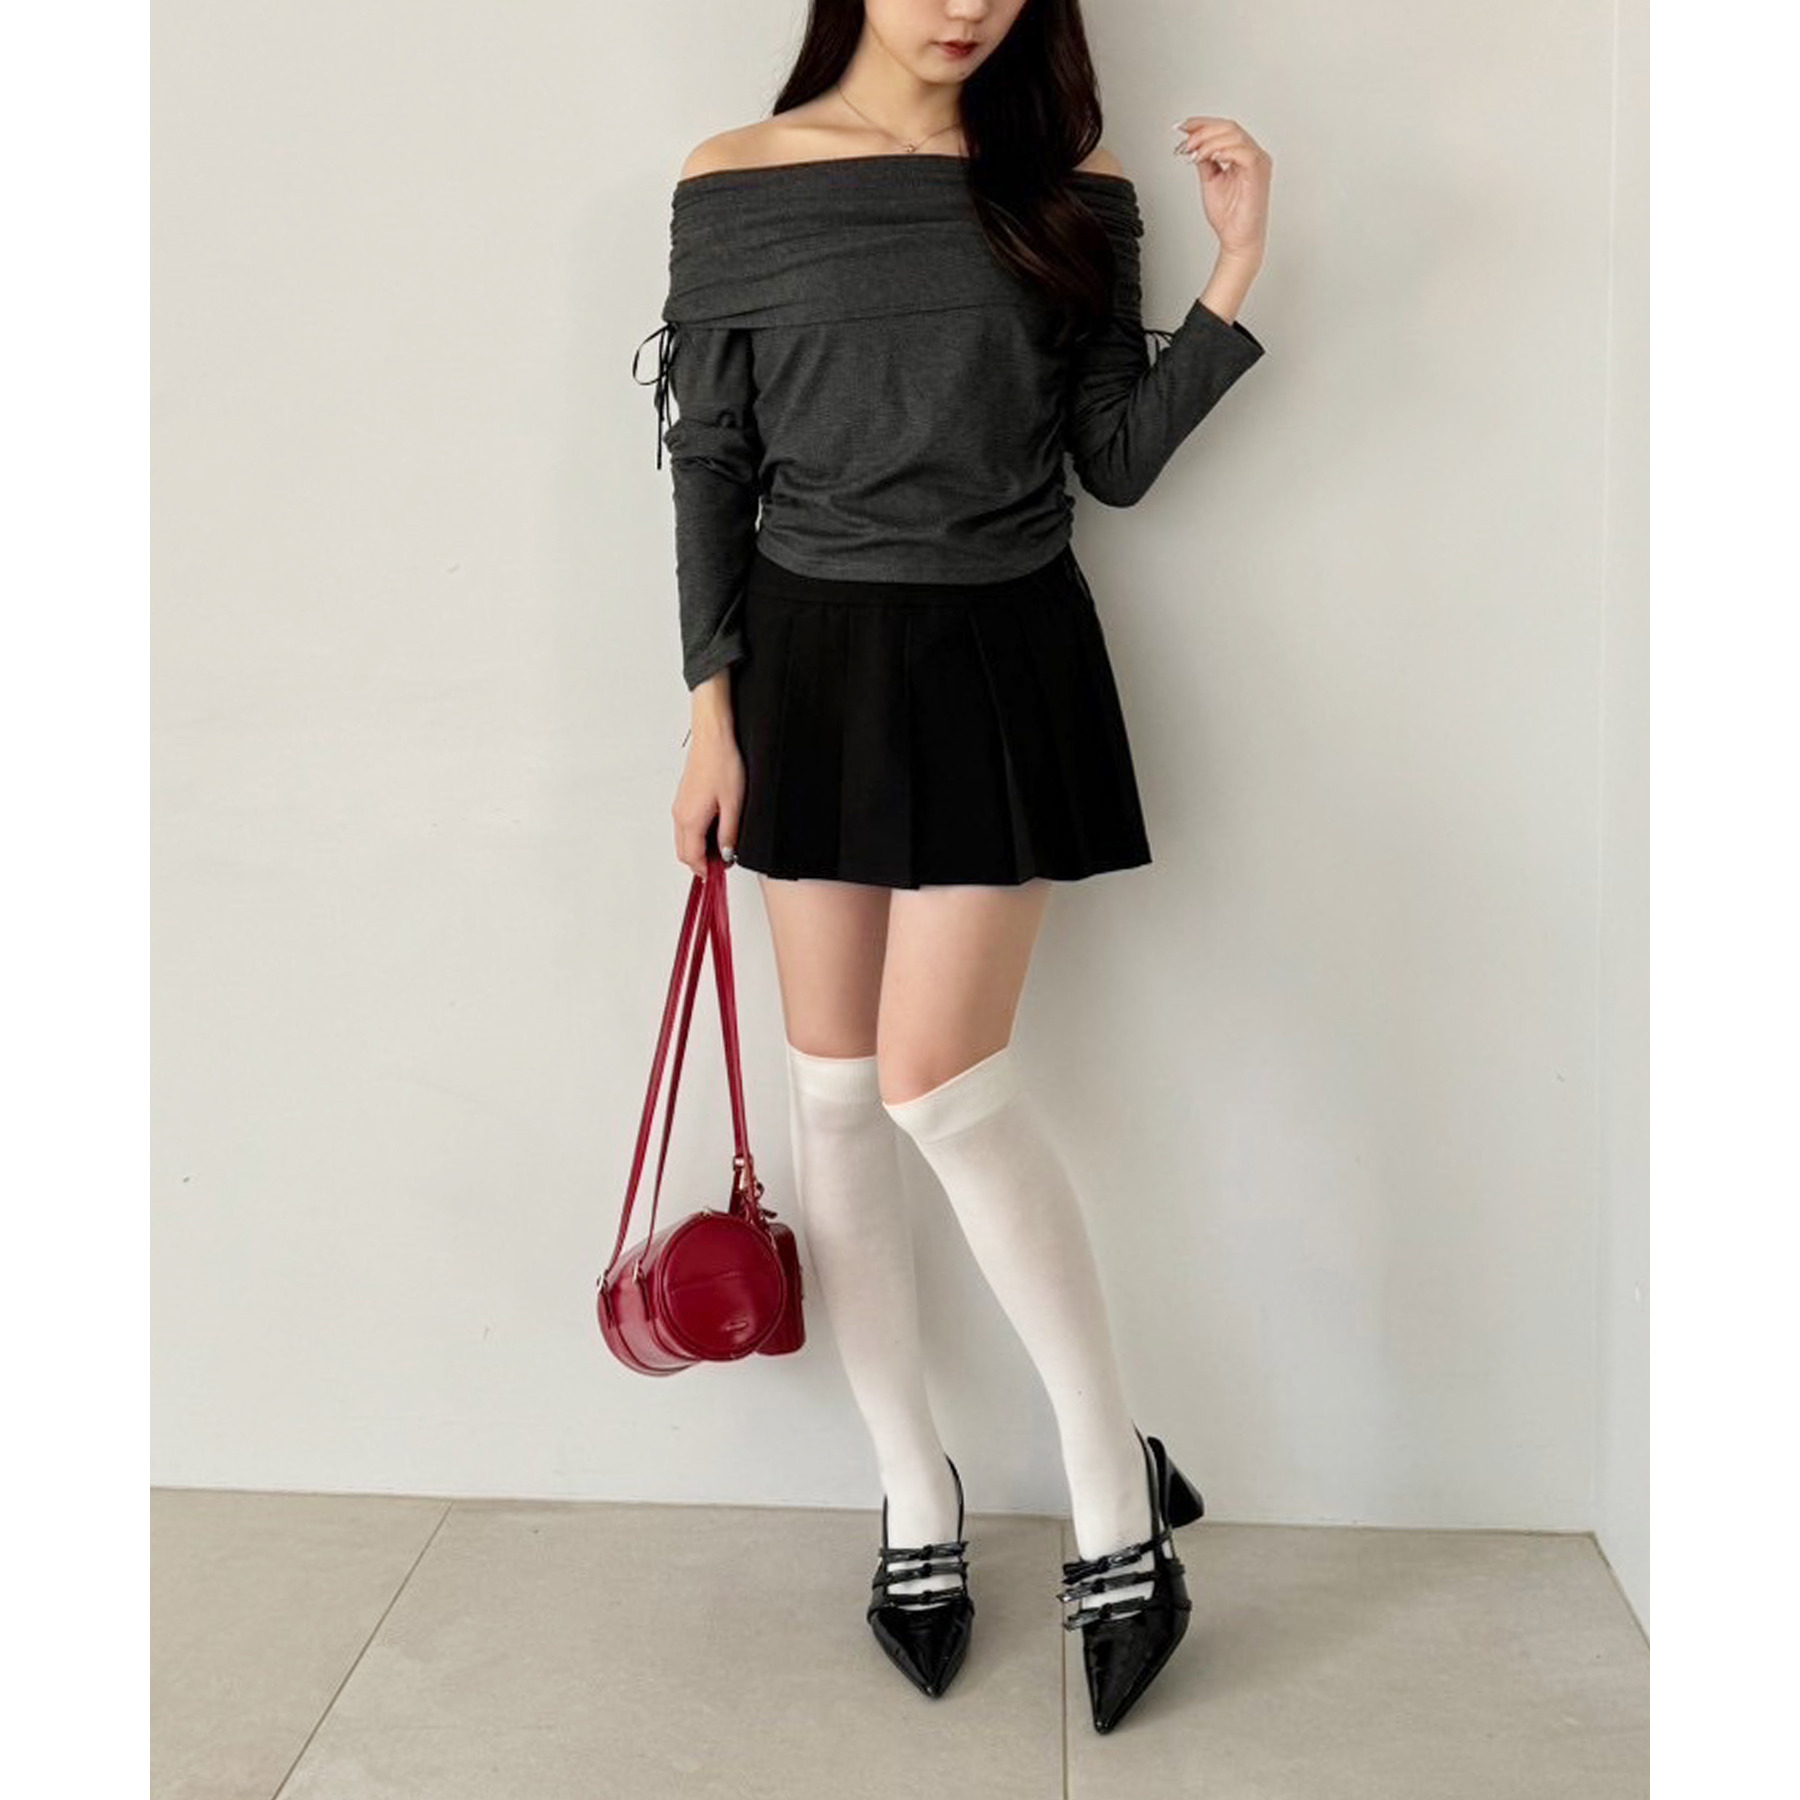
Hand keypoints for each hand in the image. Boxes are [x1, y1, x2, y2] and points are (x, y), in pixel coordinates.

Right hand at [672, 713, 744, 879]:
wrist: (713, 739)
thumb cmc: (723, 764)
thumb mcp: (733, 804)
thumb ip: (728, 834)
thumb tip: (726, 855)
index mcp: (690, 820)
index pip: (693, 858)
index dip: (707, 870)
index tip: (721, 874)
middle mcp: (680, 815)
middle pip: (684, 853)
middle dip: (701, 863)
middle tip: (723, 864)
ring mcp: (679, 807)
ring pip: (683, 841)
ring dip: (698, 850)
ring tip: (723, 847)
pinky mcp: (683, 799)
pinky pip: (685, 827)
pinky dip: (696, 837)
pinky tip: (715, 831)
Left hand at [1172, 116, 1271, 263]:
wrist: (1237, 239)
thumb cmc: (1229, 215)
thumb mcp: (1210, 179)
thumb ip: (1204, 159)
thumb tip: (1192, 142)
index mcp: (1243, 154)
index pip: (1225, 128)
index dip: (1203, 123)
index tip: (1183, 126)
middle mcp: (1253, 154)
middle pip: (1229, 127)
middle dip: (1203, 132)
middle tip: (1186, 144)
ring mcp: (1258, 162)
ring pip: (1234, 136)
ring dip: (1209, 142)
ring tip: (1194, 154)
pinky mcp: (1258, 172)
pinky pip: (1243, 152)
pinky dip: (1224, 151)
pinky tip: (1211, 158)